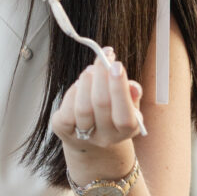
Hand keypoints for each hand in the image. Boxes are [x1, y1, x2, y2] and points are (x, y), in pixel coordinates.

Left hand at [51, 50, 144, 177]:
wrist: (92, 136)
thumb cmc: (113, 113)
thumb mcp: (128, 104)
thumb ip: (132, 94)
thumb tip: (132, 86)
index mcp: (128, 131)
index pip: (125, 115)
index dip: (119, 89)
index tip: (116, 64)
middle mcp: (106, 138)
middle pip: (101, 105)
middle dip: (101, 76)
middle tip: (102, 57)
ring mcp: (84, 136)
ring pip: (82, 109)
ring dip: (86, 83)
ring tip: (91, 70)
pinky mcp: (63, 129)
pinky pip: (66, 111)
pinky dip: (73, 92)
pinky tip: (79, 83)